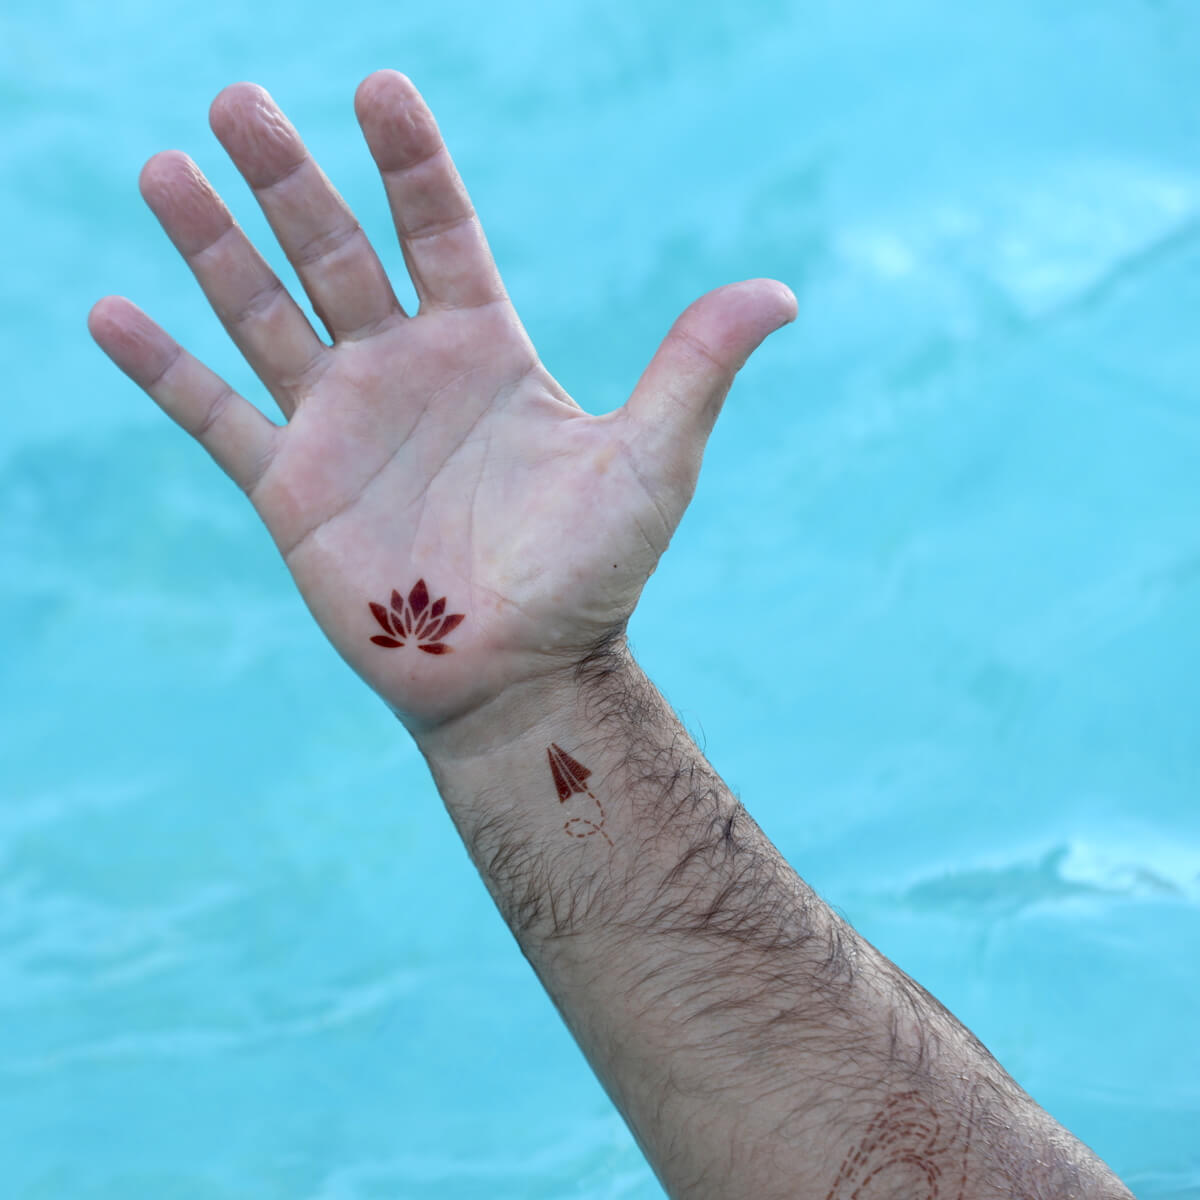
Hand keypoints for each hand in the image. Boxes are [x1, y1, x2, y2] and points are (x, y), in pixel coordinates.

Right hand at [89, 70, 795, 734]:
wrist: (520, 674)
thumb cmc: (590, 576)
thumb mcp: (650, 465)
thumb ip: (694, 371)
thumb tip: (779, 294)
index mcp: (484, 347)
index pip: (440, 229)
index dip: (410, 159)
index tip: (380, 88)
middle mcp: (404, 369)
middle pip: (335, 251)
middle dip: (289, 178)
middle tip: (239, 99)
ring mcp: (341, 424)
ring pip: (264, 313)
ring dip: (213, 245)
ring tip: (166, 167)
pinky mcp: (291, 487)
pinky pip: (215, 416)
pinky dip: (164, 368)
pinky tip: (108, 311)